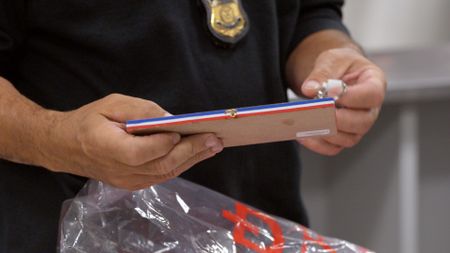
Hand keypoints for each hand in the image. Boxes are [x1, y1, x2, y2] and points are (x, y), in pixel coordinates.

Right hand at [43, 94, 222, 189]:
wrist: (65, 146)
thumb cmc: (89, 121)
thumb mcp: (112, 104)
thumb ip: (141, 111)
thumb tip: (171, 119)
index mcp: (108, 148)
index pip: (142, 152)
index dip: (164, 143)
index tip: (183, 131)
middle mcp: (119, 170)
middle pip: (161, 165)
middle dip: (191, 151)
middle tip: (214, 139)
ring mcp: (127, 181)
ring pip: (165, 173)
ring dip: (192, 160)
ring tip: (212, 146)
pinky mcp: (133, 184)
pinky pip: (161, 176)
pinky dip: (180, 165)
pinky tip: (195, 154)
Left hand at [297, 48, 385, 154]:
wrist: (333, 73)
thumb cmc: (338, 65)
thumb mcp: (331, 59)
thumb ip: (322, 73)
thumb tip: (311, 89)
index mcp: (375, 83)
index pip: (372, 95)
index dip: (352, 98)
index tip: (330, 95)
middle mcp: (370, 108)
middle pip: (363, 122)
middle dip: (337, 119)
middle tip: (315, 111)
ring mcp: (358, 126)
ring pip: (348, 139)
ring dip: (325, 132)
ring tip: (304, 121)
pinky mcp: (343, 136)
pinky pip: (333, 148)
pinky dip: (316, 144)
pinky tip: (301, 133)